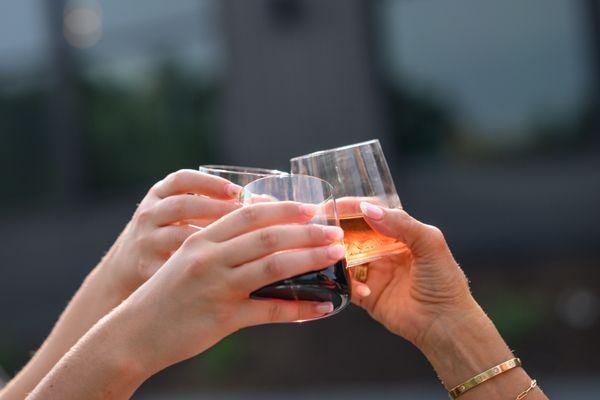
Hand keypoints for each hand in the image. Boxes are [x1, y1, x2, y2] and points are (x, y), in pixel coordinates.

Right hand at [100, 169, 240, 296]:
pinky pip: (175, 265)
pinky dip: (200, 266)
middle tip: (248, 218)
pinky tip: (223, 269)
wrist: (126, 267)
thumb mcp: (179, 212)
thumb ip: (212, 204)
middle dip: (217, 209)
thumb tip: (270, 204)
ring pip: (179, 235)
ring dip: (211, 238)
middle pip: (182, 206)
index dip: (209, 183)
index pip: (182, 180)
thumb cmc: (168, 235)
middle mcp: (149, 213)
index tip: (236, 190)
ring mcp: (145, 240)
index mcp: (159, 194)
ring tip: (240, 243)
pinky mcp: (146, 266)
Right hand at [111, 201, 345, 374]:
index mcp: (201, 239)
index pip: (249, 214)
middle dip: (307, 231)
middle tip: (333, 230)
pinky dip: (300, 308)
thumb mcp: (187, 261)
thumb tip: (263, 240)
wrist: (133, 333)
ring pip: (274, 266)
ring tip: (334, 256)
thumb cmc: (163, 295)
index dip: (283, 209)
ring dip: (310, 259)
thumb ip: (220, 247)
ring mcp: (217, 287)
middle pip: (268, 236)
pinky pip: (271, 311)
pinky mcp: (224, 317)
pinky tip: (322, 306)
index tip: (309, 208)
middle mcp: (209, 258)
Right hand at [348, 204, 547, 399]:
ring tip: (334, 255)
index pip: (372, 213)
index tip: (336, 204)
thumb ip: (401, 223)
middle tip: (324, 229)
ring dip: (337, 255)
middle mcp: (383, 251)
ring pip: (345, 257)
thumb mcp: (430, 243)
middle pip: (353, 233)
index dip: (353, 207)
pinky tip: (362, 288)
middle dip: (339, 230)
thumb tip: (368, 209)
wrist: (445, 323)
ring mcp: (373, 272)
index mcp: (400, 234)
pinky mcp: (366, 294)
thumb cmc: (444, 282)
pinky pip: (346, 284)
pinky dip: (347, 283)